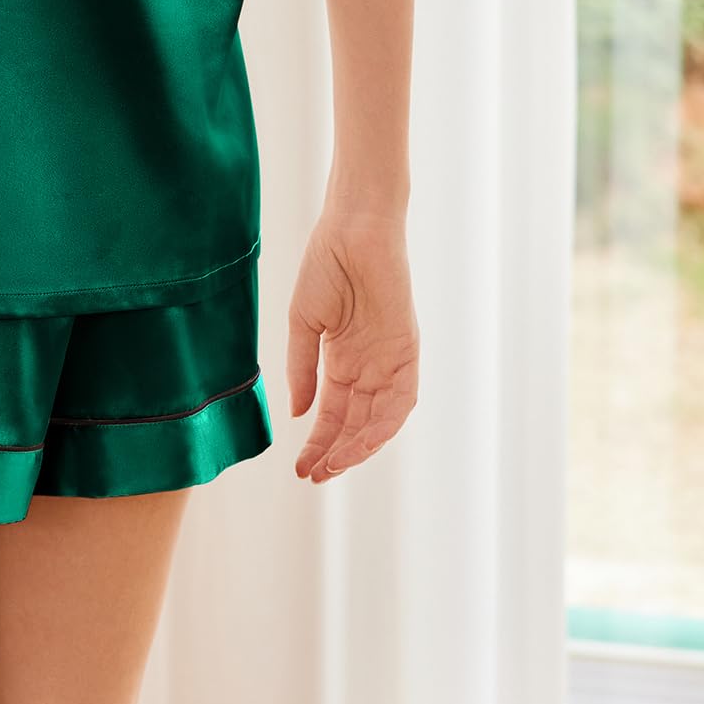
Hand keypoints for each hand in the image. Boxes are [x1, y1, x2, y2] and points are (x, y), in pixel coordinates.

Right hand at [286, 208, 418, 481]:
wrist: (352, 228)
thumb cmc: (324, 264)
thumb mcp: (303, 323)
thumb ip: (301, 368)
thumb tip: (296, 413)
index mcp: (342, 359)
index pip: (332, 414)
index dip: (317, 442)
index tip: (299, 467)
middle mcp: (368, 366)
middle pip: (354, 424)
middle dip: (334, 453)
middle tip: (313, 475)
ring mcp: (389, 360)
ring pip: (378, 419)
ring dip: (358, 446)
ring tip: (333, 465)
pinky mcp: (407, 351)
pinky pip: (401, 398)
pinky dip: (384, 423)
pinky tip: (361, 440)